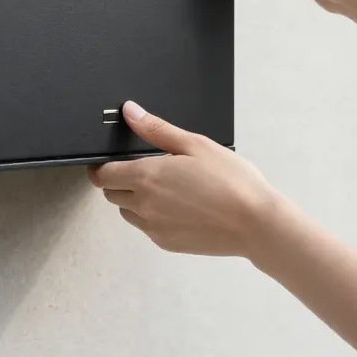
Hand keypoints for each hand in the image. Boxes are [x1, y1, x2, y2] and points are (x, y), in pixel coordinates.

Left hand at [88, 101, 280, 257]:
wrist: (256, 224)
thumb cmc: (231, 181)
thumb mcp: (194, 144)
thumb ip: (156, 129)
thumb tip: (130, 112)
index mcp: (146, 177)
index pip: (103, 175)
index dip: (100, 167)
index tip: (106, 162)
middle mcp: (144, 205)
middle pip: (111, 194)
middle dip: (118, 181)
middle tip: (144, 169)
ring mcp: (154, 228)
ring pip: (127, 212)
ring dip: (133, 200)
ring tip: (165, 188)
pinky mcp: (167, 243)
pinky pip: (147, 228)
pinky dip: (152, 216)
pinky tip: (179, 206)